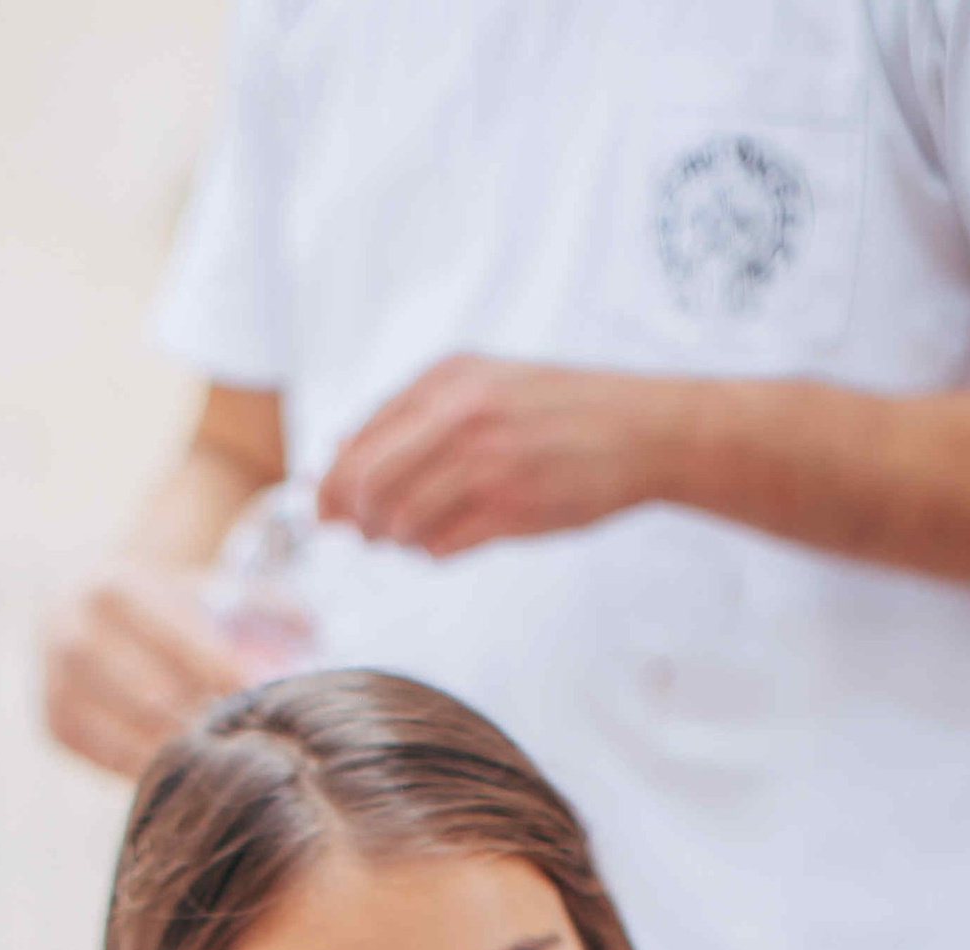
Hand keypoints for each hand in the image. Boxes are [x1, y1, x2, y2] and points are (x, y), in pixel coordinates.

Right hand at [39, 562, 256, 776]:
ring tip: (226, 761)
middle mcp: (70, 632)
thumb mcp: (207, 589)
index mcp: (112, 588)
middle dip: (204, 721)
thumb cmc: (166, 606)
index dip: (222, 671)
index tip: (262, 696)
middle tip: (251, 741)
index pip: (177, 639)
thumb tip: (311, 629)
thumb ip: (260, 604)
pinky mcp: (53, 726)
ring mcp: (54, 683)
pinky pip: (109, 761)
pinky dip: (152, 769)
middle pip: (152, 696)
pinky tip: (189, 769)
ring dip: (182, 753)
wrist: (86, 607)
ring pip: (129, 736)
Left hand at [317, 357, 674, 556]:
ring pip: (400, 520)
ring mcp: (488, 462)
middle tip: (362, 534)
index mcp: (448, 377)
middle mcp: (462, 413)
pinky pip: (441, 546)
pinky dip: (432, 552)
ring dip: (395, 540)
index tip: (328, 511)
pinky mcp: (513, 508)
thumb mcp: (484, 385)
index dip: (333, 482)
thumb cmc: (559, 412)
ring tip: (413, 536)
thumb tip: (337, 454)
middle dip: (354, 517)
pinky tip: (448, 540)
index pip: (360, 436)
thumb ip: (415, 414)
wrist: (642, 430)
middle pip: (367, 482)